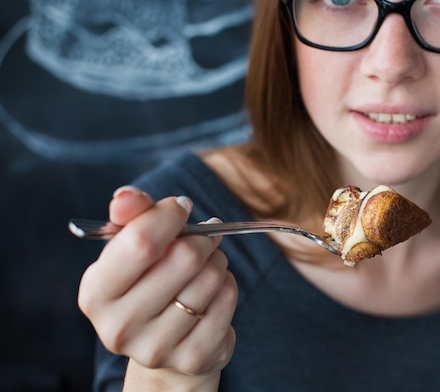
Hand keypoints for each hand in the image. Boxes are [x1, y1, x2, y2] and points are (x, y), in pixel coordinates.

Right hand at [78, 186, 237, 388]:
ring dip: (217, 260)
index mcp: (95, 293)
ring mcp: (156, 348)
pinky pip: (228, 299)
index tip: (180, 208)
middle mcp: (119, 327)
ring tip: (207, 264)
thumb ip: (130, 214)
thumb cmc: (145, 280)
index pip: (140, 243)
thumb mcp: (130, 245)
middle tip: (202, 238)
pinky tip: (214, 289)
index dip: (169, 215)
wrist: (162, 340)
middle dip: (200, 238)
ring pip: (211, 278)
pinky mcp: (193, 358)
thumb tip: (126, 197)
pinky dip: (228, 284)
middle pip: (184, 258)